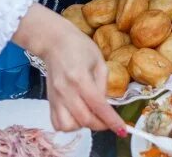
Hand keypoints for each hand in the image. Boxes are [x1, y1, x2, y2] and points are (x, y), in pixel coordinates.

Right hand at [12, 5, 126, 133]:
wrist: (54, 42)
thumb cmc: (79, 47)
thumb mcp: (98, 60)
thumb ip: (103, 84)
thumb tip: (105, 105)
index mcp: (80, 78)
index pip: (98, 105)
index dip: (111, 120)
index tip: (122, 130)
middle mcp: (66, 90)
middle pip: (84, 119)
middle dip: (100, 124)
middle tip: (108, 120)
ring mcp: (55, 97)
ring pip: (68, 125)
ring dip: (82, 125)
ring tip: (90, 115)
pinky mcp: (49, 100)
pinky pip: (57, 123)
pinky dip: (69, 125)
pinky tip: (77, 116)